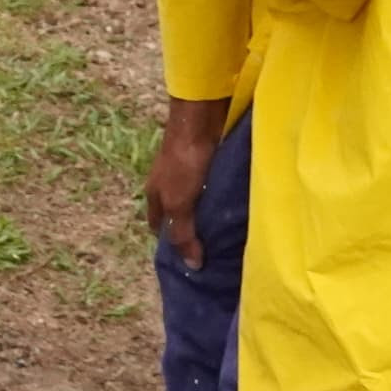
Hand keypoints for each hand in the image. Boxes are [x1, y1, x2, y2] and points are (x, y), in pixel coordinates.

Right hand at [146, 96, 229, 266]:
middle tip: (215, 251)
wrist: (199, 123)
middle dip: (192, 232)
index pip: (160, 227)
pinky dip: (221, 201)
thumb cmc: (183, 164)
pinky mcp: (207, 165)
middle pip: (179, 216)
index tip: (189, 261)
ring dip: (210, 217)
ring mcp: (188, 174)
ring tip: (230, 233)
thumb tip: (192, 266)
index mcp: (156, 195)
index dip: (171, 244)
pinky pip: (213, 190)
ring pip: (197, 203)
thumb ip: (184, 234)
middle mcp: (169, 186)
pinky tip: (235, 209)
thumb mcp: (179, 204)